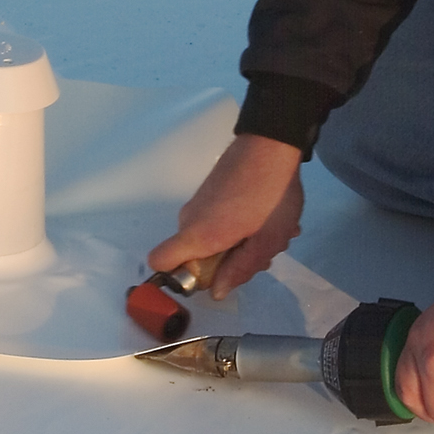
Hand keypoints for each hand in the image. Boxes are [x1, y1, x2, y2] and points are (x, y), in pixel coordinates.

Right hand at [147, 134, 303, 299]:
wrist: (272, 142)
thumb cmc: (271, 196)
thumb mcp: (266, 241)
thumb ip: (240, 270)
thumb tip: (216, 291)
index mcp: (198, 235)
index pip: (160, 261)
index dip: (181, 277)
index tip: (214, 275)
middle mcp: (190, 218)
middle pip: (194, 254)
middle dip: (226, 260)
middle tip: (261, 252)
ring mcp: (200, 201)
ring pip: (211, 236)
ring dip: (240, 241)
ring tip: (272, 232)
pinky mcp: (211, 189)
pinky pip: (218, 219)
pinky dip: (240, 223)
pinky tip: (269, 217)